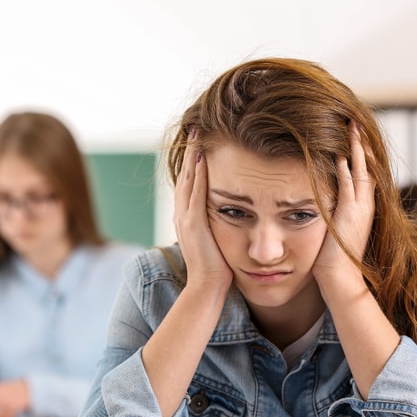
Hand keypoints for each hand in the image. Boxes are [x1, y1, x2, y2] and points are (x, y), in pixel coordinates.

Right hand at [175, 131, 231, 291]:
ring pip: (188, 178)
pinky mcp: (193, 223)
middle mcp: (182, 214)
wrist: (207, 288)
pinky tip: (204, 156)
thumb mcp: (218, 241)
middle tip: (196, 129)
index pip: (190, 182)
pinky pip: (196, 191)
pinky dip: (198, 172)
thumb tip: (235, 214)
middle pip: (185, 174)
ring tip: (198, 134)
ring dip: (193, 155)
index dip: (194, 161)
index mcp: (187, 218)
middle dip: (191, 151)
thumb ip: (221, 225)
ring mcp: (185, 218)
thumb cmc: (218, 269)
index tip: (201, 142)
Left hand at [313, 122, 374, 287]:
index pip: (364, 171)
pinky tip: (340, 152)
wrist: (338, 277)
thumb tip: (319, 199)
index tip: (352, 132)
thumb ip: (331, 209)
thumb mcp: (333, 226)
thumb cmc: (331, 257)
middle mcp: (365, 204)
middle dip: (361, 142)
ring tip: (351, 126)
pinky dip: (346, 168)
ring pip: (361, 170)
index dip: (359, 151)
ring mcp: (360, 208)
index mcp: (362, 206)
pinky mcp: (350, 214)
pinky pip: (349, 185)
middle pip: (367, 164)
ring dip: (356, 148)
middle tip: (355, 120)